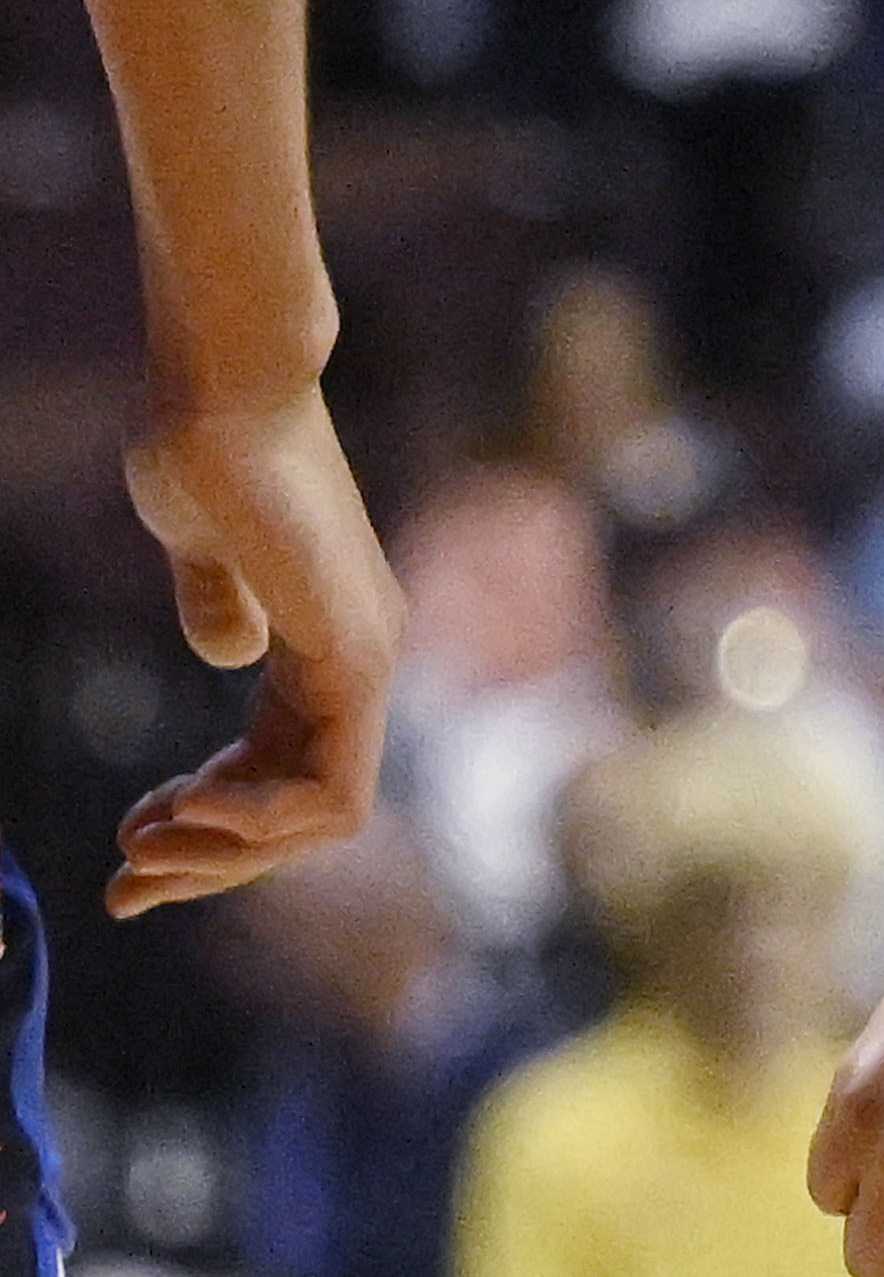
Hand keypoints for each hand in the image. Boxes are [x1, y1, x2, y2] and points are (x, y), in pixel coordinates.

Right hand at [112, 384, 398, 914]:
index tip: (127, 846)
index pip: (288, 780)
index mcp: (324, 647)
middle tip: (123, 887)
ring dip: (226, 856)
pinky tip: (183, 808)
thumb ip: (220, 604)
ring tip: (139, 845)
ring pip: (324, 818)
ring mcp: (366, 657)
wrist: (222, 388)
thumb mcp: (207, 552)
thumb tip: (228, 651)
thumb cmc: (206, 450)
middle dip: (214, 868)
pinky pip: (332, 789)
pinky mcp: (356, 652)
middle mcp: (359, 660)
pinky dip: (256, 822)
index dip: (209, 831)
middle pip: (305, 815)